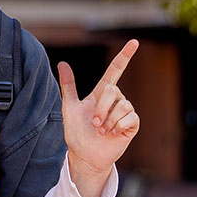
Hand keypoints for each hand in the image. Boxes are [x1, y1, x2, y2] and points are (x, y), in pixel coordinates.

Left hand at [57, 40, 139, 196]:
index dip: (125, 56)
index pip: (115, 70)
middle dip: (100, 108)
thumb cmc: (76, 131)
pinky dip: (118, 126)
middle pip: (113, 90)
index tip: (134, 42)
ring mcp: (125, 112)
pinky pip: (130, 118)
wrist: (84, 154)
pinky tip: (112, 133)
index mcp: (102, 93)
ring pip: (122, 105)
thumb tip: (62, 63)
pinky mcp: (132, 125)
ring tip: (101, 130)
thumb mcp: (68, 107)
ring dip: (108, 120)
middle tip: (93, 123)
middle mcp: (116, 100)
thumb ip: (68, 85)